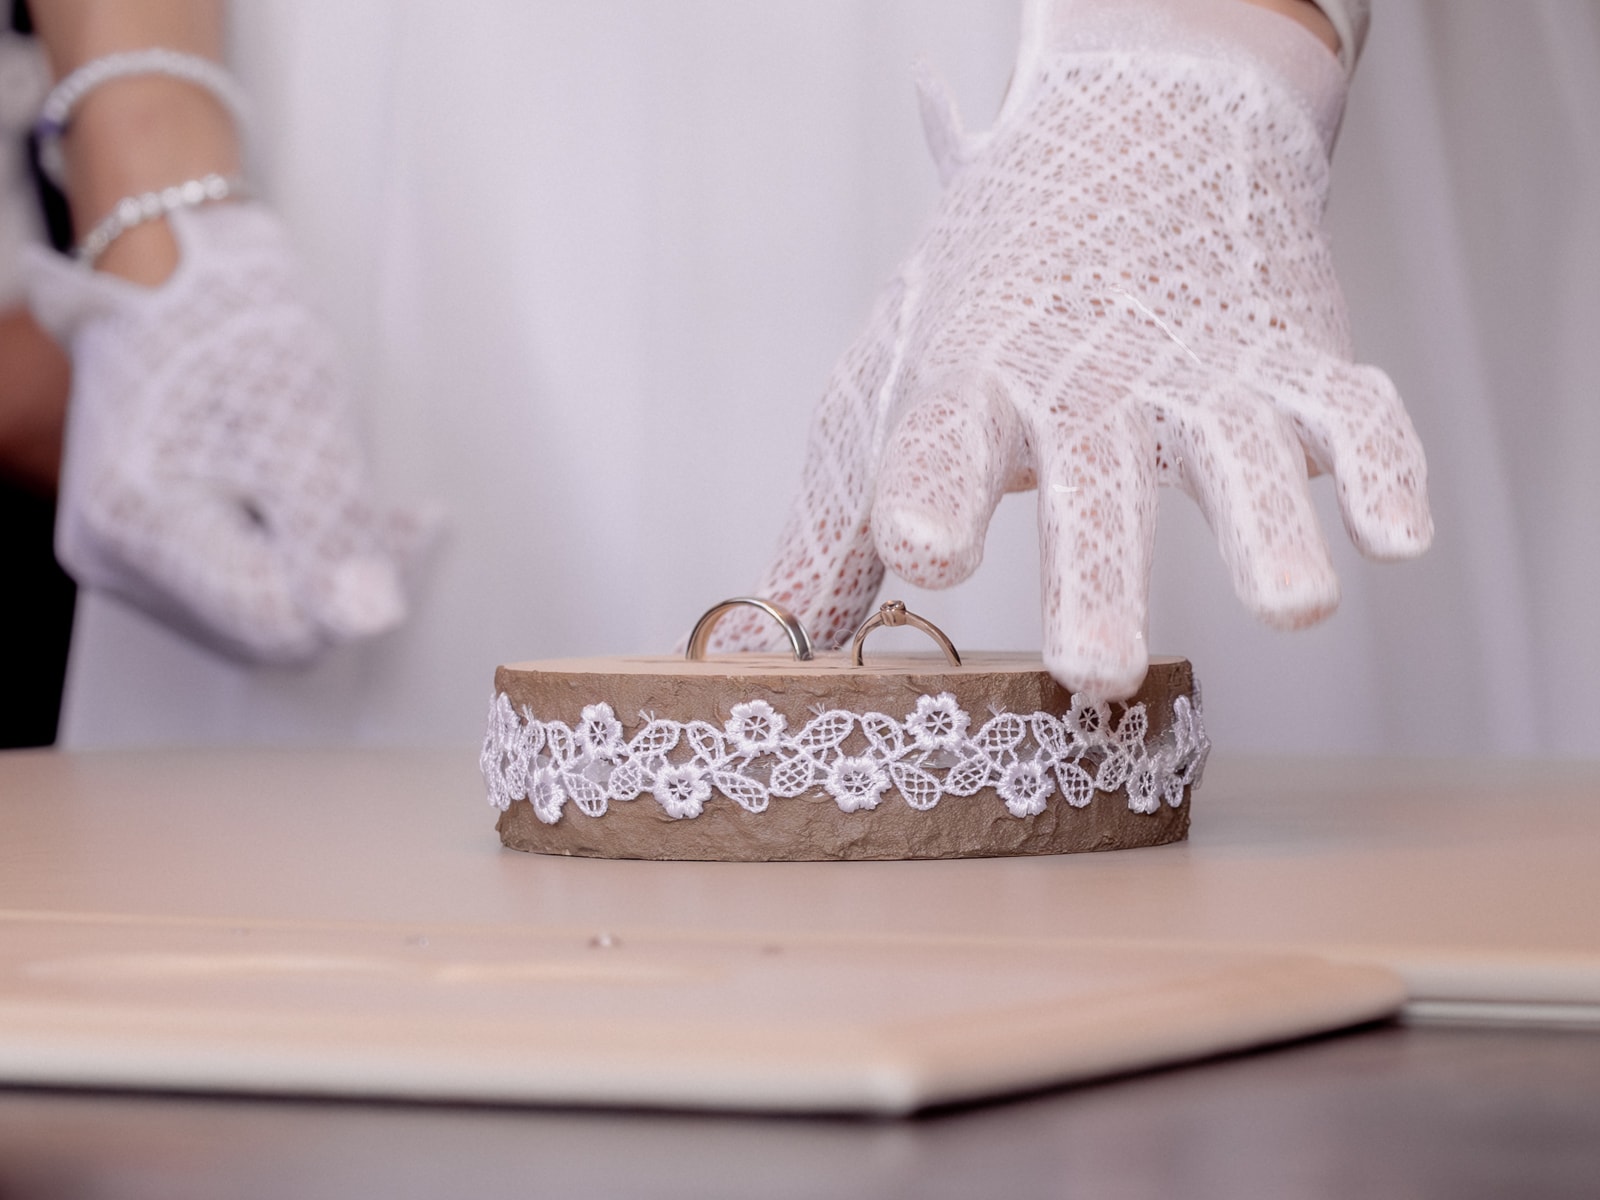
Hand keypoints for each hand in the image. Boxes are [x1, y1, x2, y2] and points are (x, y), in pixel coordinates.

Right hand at [25, 202, 432, 662]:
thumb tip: (367, 616)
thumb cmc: (230, 323)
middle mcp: (113, 553)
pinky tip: (317, 501)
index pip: (275, 622)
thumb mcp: (303, 422)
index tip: (412, 526)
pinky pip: (236, 579)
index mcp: (140, 524)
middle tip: (398, 513)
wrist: (178, 268)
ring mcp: (124, 550)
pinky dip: (290, 548)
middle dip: (341, 575)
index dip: (355, 588)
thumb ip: (334, 528)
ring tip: (350, 490)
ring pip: (255, 607)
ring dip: (320, 561)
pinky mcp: (147, 539)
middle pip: (263, 625)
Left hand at [720, 0, 1429, 696]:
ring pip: (1237, 446)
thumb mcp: (890, 377)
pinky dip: (1383, 465)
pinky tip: (1396, 536)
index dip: (934, 488)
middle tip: (1094, 667)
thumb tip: (775, 639)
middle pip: (1092, 473)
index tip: (923, 546)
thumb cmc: (990, 286)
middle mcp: (1086, 373)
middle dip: (1096, 570)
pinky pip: (1352, 410)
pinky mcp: (1290, 356)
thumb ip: (836, 519)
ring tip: (1293, 604)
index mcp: (973, 376)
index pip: (942, 436)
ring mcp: (1198, 362)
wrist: (1129, 129)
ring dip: (1264, 524)